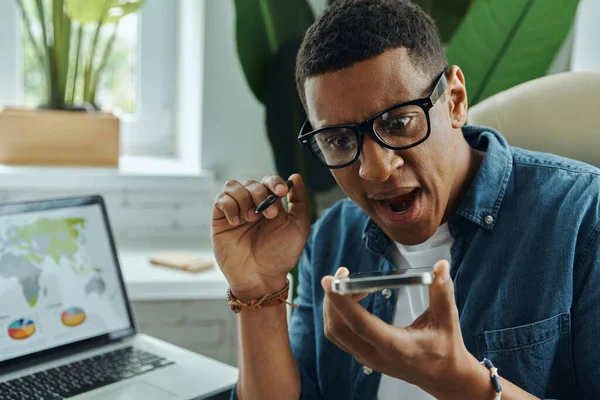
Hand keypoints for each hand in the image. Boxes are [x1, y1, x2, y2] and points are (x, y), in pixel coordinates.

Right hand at [212, 174, 309, 299]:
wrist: (262, 278)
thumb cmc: (281, 255)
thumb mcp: (299, 227)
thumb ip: (299, 202)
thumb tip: (295, 176)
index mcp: (271, 205)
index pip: (268, 181)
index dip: (274, 182)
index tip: (282, 192)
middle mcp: (252, 206)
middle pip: (251, 182)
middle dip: (261, 195)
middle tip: (268, 215)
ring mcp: (236, 212)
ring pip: (233, 186)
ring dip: (244, 198)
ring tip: (251, 219)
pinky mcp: (220, 221)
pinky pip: (220, 200)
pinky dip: (229, 206)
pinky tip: (237, 222)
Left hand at [321, 261, 489, 399]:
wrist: (444, 376)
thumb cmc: (445, 347)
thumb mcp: (447, 318)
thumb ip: (442, 291)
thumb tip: (441, 266)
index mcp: (397, 347)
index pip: (360, 325)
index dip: (342, 302)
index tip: (331, 280)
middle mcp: (377, 355)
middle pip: (338, 329)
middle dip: (332, 299)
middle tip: (341, 274)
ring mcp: (367, 358)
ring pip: (335, 332)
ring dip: (334, 306)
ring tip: (349, 284)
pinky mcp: (363, 356)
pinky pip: (339, 335)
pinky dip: (338, 314)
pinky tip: (352, 297)